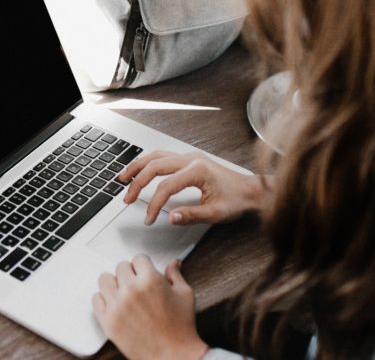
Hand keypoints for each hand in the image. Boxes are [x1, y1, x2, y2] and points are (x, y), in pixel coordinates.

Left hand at [93, 255, 208, 359]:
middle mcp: (131, 290)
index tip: (144, 271)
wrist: (173, 356)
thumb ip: (175, 275)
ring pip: (105, 279)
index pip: (138, 258)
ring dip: (114, 283)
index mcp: (150, 280)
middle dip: (130, 273)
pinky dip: (104, 299)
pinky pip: (96, 299)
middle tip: (137, 284)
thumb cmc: (181, 328)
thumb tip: (173, 263)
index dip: (144, 265)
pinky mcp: (107, 321)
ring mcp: (116, 305)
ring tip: (123, 292)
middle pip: (121, 267)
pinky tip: (115, 303)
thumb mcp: (184, 295)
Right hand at [118, 150, 265, 224]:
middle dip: (137, 183)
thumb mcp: (216, 213)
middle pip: (155, 166)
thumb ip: (192, 215)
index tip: (149, 218)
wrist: (251, 190)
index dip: (154, 204)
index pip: (166, 186)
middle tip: (127, 198)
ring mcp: (189, 157)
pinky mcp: (189, 159)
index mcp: (197, 171)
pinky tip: (139, 170)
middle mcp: (191, 159)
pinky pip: (162, 156)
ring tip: (123, 178)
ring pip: (156, 156)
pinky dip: (147, 163)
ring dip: (137, 166)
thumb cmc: (237, 200)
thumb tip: (171, 217)